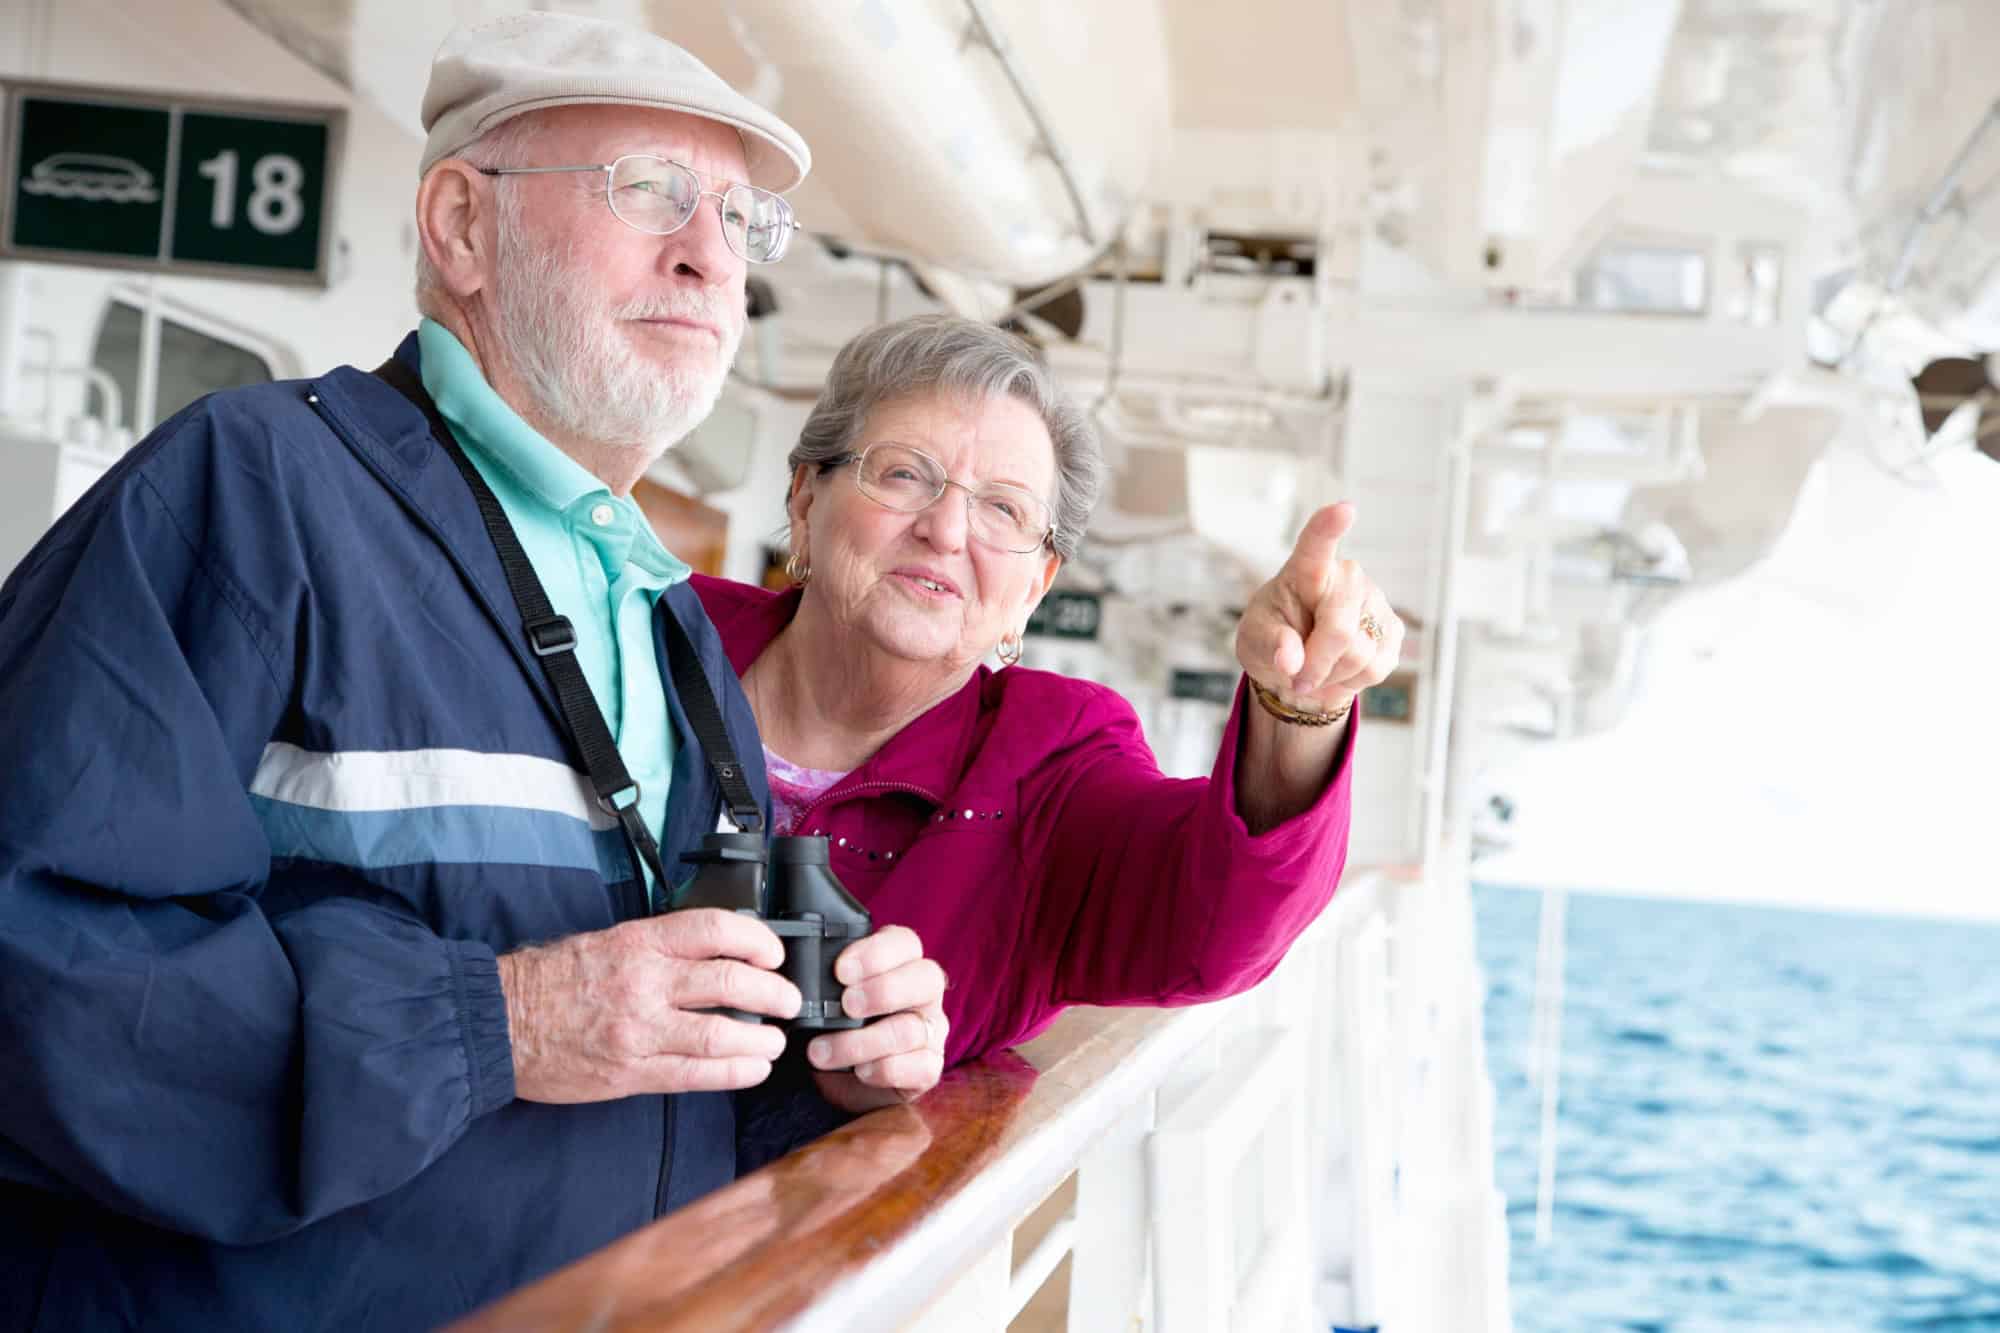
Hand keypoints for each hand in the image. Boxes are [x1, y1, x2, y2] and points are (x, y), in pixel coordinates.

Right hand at [498, 909, 801, 1102]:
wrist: (498, 1021)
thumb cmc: (552, 980)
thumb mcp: (607, 942)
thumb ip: (660, 948)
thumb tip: (718, 954)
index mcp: (639, 942)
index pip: (714, 929)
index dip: (756, 940)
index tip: (774, 953)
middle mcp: (643, 983)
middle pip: (729, 983)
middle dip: (772, 993)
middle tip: (788, 1001)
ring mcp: (638, 1031)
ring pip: (719, 1035)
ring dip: (760, 1040)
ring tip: (774, 1041)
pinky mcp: (630, 1073)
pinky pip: (695, 1076)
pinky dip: (733, 1073)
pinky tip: (752, 1068)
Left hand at [804, 925, 947, 1112]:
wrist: (842, 1077)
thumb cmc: (836, 1025)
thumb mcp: (829, 996)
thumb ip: (825, 980)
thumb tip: (798, 973)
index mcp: (902, 963)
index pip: (905, 943)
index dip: (876, 953)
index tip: (840, 970)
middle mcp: (924, 992)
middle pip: (927, 977)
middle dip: (882, 991)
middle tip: (845, 1005)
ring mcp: (932, 1030)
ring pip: (911, 1028)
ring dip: (861, 1042)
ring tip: (822, 1052)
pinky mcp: (930, 1066)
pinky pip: (919, 1066)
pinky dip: (883, 1069)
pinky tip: (859, 1071)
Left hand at [1235, 501, 1403, 716]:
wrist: (1299, 669)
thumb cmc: (1272, 642)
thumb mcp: (1255, 642)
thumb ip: (1271, 647)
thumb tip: (1290, 661)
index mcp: (1304, 570)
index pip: (1316, 546)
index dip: (1329, 528)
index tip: (1344, 509)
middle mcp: (1347, 578)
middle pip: (1339, 630)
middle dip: (1315, 664)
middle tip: (1296, 675)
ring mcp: (1374, 602)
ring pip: (1359, 655)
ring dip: (1331, 675)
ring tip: (1317, 668)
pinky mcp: (1393, 630)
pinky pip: (1376, 667)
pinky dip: (1351, 681)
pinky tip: (1339, 670)